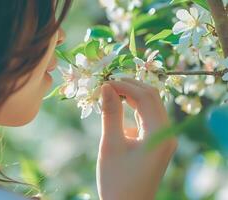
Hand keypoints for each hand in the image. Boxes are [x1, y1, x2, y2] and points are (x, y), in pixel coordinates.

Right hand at [96, 79, 176, 199]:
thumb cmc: (117, 180)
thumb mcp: (111, 145)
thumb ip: (110, 113)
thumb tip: (105, 87)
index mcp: (159, 134)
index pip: (145, 97)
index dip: (124, 85)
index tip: (104, 81)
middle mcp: (166, 133)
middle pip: (151, 98)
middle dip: (129, 87)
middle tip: (107, 83)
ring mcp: (163, 138)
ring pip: (149, 107)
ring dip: (131, 97)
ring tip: (110, 92)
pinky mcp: (156, 142)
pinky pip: (146, 119)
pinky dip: (132, 110)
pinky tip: (117, 110)